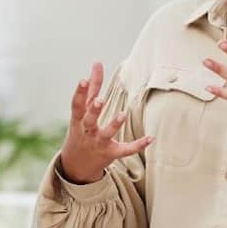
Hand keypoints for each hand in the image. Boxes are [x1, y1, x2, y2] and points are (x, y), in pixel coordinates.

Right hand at [59, 62, 152, 183]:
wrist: (76, 165)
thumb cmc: (81, 130)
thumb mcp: (82, 111)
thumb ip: (91, 87)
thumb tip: (97, 63)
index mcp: (79, 119)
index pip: (78, 104)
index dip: (80, 92)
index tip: (83, 80)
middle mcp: (87, 131)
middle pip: (89, 120)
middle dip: (94, 110)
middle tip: (100, 100)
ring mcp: (98, 143)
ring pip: (106, 134)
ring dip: (114, 125)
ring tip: (122, 114)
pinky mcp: (110, 153)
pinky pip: (124, 150)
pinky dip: (138, 145)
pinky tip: (151, 138)